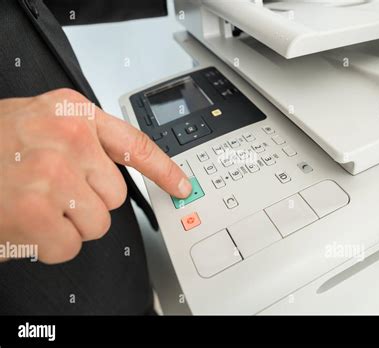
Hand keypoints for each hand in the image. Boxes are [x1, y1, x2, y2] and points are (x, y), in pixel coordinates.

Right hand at [0, 89, 191, 263]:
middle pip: (114, 196)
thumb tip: (114, 171)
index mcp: (72, 114)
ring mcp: (52, 174)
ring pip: (96, 224)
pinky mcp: (36, 211)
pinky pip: (69, 246)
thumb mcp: (39, 123)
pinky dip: (48, 246)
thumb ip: (82, 141)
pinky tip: (24, 226)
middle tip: (50, 195)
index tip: (182, 186)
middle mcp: (68, 139)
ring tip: (34, 207)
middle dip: (86, 204)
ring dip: (66, 226)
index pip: (135, 144)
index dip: (164, 170)